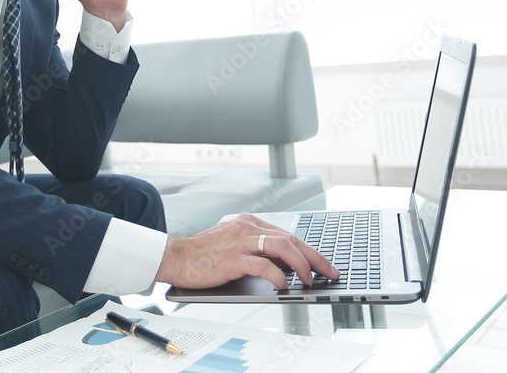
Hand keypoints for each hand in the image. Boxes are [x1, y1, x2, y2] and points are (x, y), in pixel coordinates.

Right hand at [154, 214, 339, 289]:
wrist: (176, 258)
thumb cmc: (204, 255)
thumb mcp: (235, 245)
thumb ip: (259, 250)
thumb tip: (287, 266)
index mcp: (249, 223)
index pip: (288, 234)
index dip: (310, 250)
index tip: (324, 264)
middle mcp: (247, 228)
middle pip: (290, 239)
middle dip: (315, 257)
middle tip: (330, 272)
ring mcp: (240, 242)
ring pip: (281, 247)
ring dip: (301, 265)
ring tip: (310, 279)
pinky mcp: (232, 259)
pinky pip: (262, 265)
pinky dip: (278, 275)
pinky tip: (284, 284)